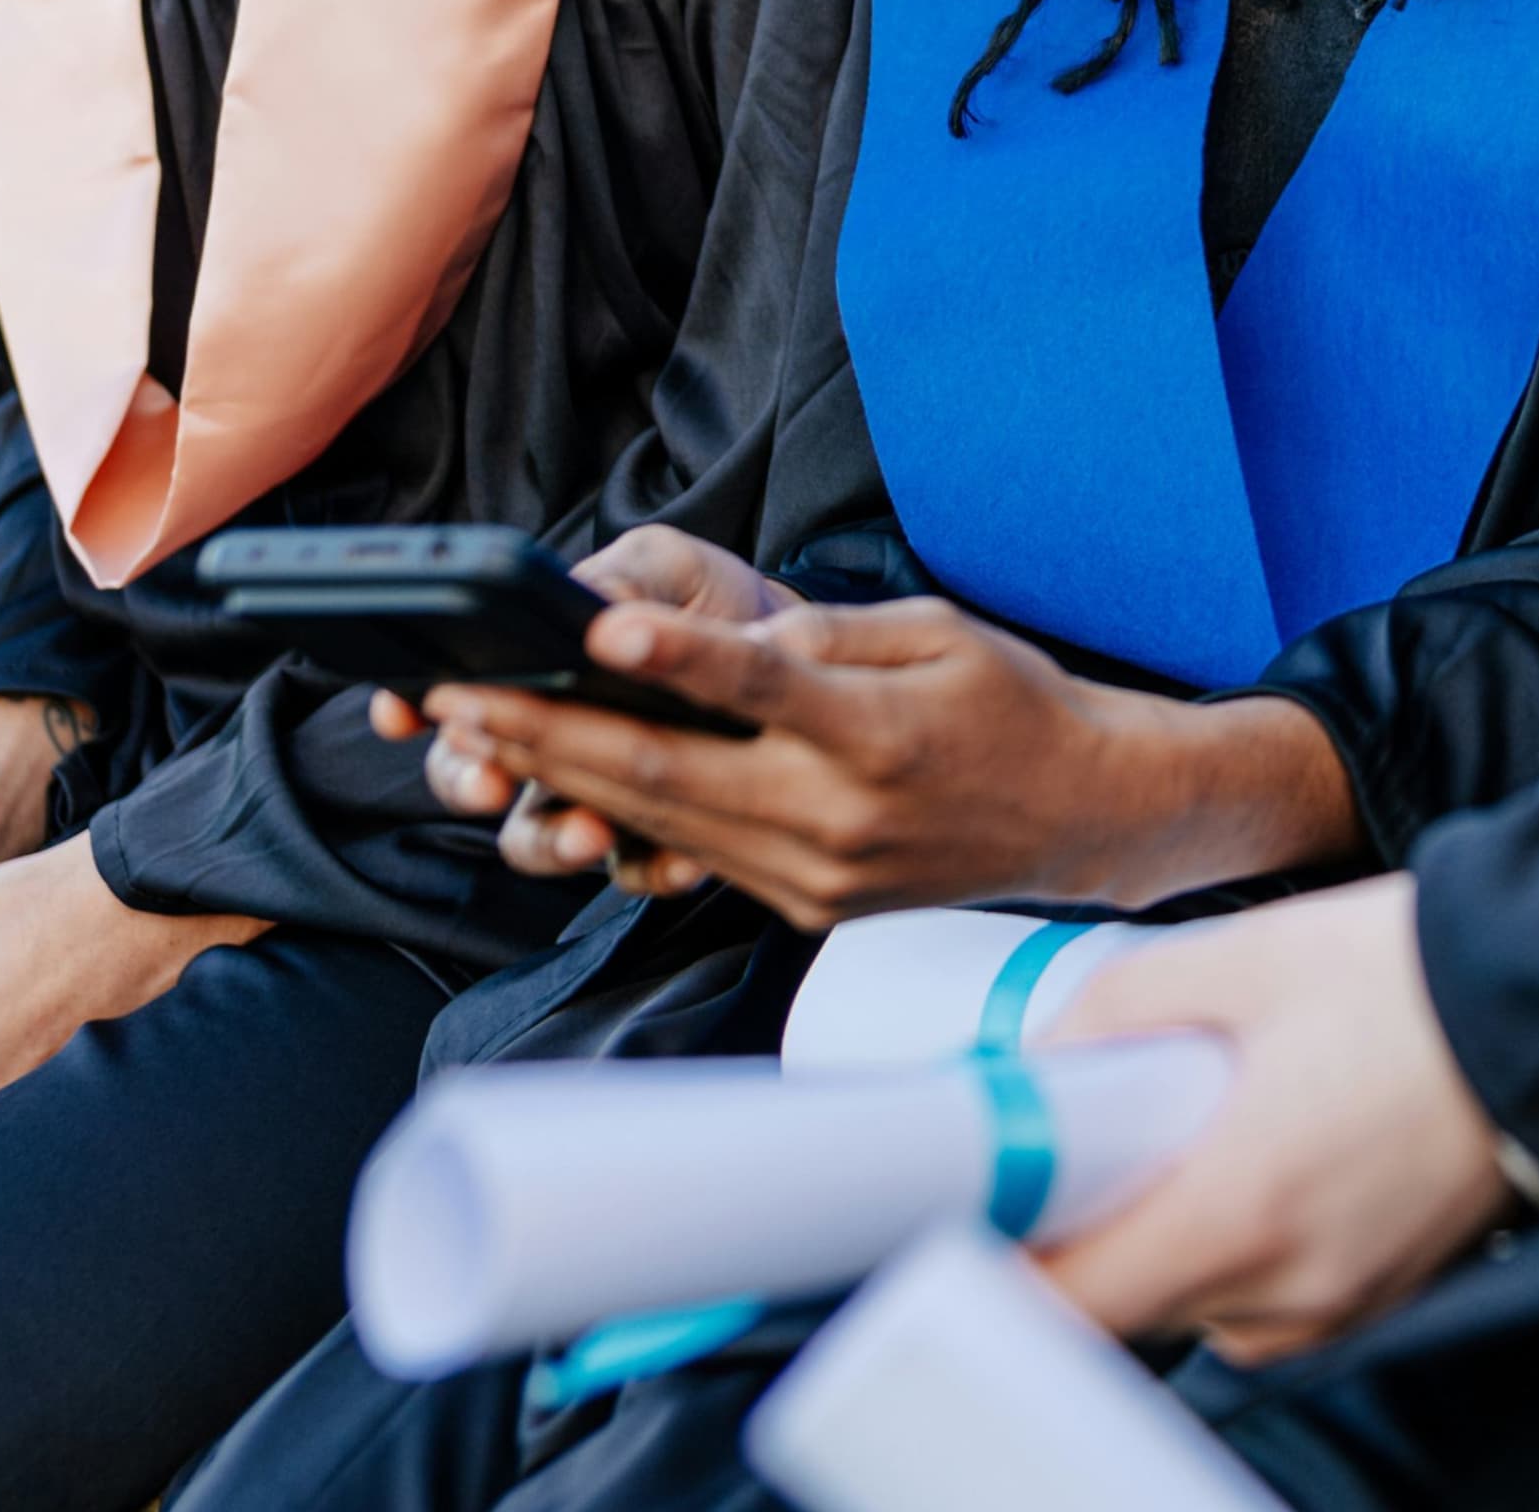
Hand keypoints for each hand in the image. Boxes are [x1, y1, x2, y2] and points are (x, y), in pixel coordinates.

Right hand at [369, 525, 783, 875]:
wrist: (794, 645)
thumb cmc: (704, 599)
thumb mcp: (664, 567)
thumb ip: (620, 583)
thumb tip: (592, 607)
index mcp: (527, 670)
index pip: (446, 694)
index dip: (407, 705)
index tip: (403, 710)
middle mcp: (544, 741)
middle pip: (471, 776)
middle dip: (471, 781)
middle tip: (492, 778)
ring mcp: (591, 794)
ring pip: (539, 838)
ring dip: (554, 839)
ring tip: (589, 830)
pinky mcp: (654, 835)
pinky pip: (633, 869)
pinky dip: (652, 867)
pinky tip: (682, 858)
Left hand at [412, 585, 1355, 927]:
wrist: (1082, 818)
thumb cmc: (1013, 705)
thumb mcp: (940, 633)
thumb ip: (832, 636)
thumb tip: (736, 647)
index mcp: (877, 734)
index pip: (759, 689)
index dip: (676, 662)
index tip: (599, 632)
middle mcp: (838, 816)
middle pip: (671, 773)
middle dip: (552, 732)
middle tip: (456, 693)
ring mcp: (816, 874)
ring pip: (662, 823)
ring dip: (561, 777)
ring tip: (477, 732)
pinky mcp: (806, 906)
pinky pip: (697, 854)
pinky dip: (621, 817)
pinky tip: (560, 778)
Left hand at [1032, 876, 1509, 1362]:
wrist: (1537, 1000)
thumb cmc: (1404, 978)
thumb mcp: (1236, 958)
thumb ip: (1110, 1013)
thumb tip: (1037, 1067)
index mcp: (1239, 1210)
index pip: (1069, 1304)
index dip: (1007, 1258)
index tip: (987, 1207)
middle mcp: (1285, 1291)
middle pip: (1126, 1304)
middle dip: (1097, 1221)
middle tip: (1103, 1131)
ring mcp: (1333, 1309)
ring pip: (1192, 1301)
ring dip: (1171, 1228)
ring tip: (1213, 1124)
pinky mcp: (1367, 1301)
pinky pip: (1259, 1296)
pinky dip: (1237, 1236)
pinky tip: (1269, 1148)